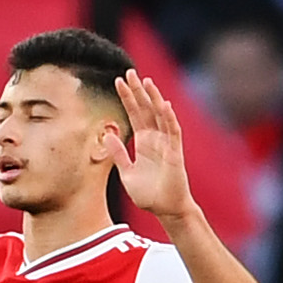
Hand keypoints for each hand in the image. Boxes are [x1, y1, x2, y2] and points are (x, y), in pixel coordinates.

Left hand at [113, 69, 198, 221]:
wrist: (166, 210)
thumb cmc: (149, 194)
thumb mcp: (126, 173)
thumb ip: (118, 154)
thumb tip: (107, 134)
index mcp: (143, 142)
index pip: (134, 114)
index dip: (127, 98)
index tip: (117, 81)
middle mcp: (155, 139)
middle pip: (146, 109)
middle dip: (138, 91)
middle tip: (129, 72)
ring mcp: (166, 144)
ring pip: (160, 115)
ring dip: (153, 98)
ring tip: (145, 81)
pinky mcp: (175, 153)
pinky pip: (172, 132)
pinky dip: (168, 118)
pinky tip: (163, 104)